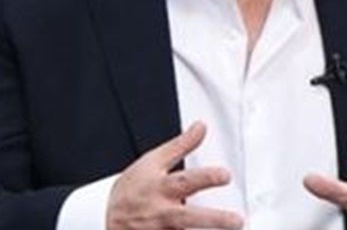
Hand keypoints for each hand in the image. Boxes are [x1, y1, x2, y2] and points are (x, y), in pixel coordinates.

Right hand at [106, 121, 243, 229]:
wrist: (109, 221)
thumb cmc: (132, 190)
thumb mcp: (151, 162)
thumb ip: (180, 146)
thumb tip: (201, 127)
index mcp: (161, 187)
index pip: (185, 181)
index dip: (206, 178)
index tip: (226, 176)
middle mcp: (162, 212)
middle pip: (188, 217)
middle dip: (213, 219)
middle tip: (236, 220)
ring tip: (234, 227)